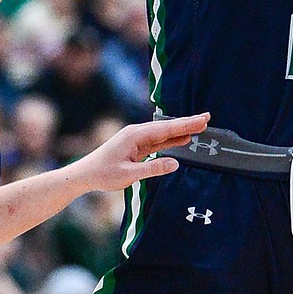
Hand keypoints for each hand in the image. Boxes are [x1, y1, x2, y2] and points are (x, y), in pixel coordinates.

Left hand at [77, 111, 209, 193]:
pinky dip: (172, 139)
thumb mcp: (128, 175)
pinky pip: (158, 141)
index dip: (185, 125)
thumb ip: (152, 169)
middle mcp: (136, 133)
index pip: (165, 129)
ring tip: (200, 126)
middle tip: (207, 118)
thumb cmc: (103, 174)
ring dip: (181, 130)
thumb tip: (175, 163)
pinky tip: (183, 138)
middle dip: (187, 123)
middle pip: (167, 127)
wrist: (85, 174)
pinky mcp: (136, 146)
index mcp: (135, 136)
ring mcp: (136, 139)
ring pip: (163, 133)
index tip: (202, 120)